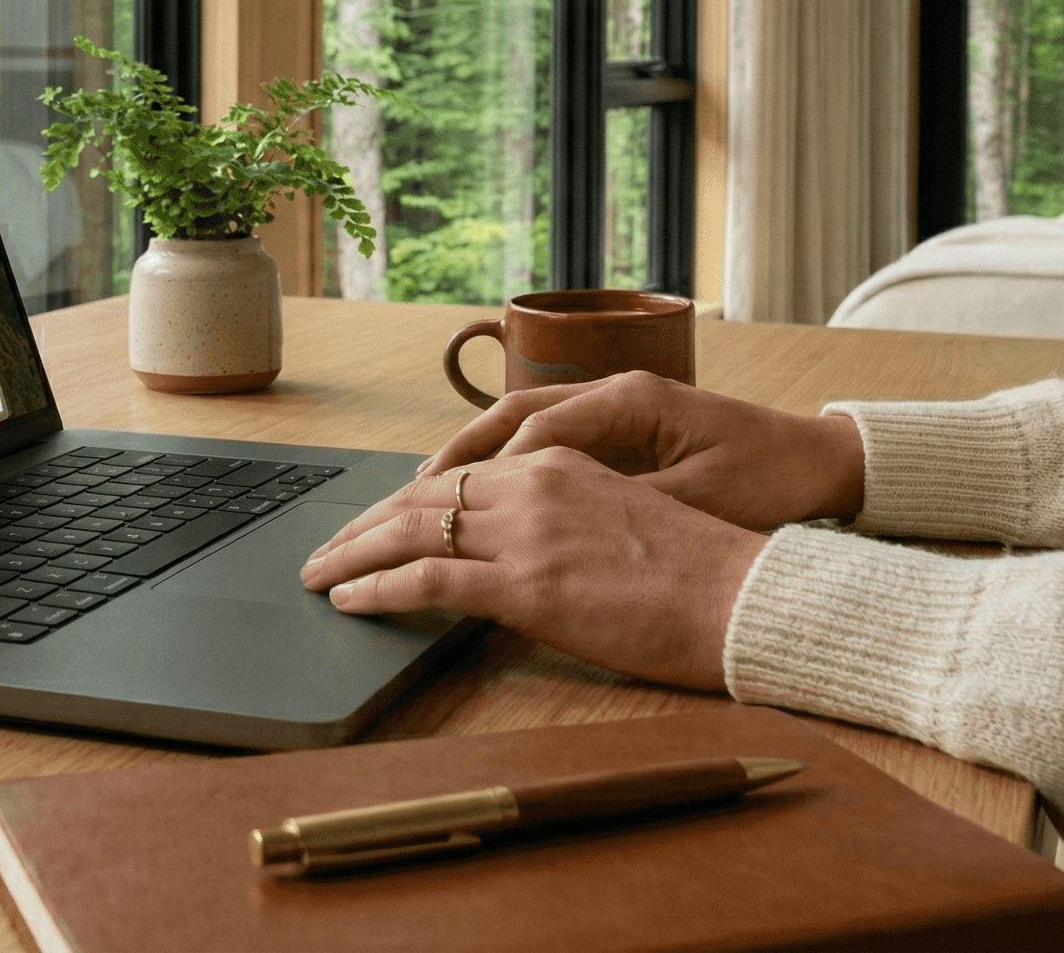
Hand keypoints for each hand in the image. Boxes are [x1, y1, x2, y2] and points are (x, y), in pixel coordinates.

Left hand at [299, 449, 767, 690]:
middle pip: (422, 496)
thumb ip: (561, 521)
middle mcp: (535, 484)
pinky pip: (429, 580)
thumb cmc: (700, 573)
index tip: (372, 522)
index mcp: (560, 463)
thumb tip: (515, 548)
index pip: (459, 475)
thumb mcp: (623, 520)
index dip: (404, 501)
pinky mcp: (527, 585)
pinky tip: (350, 599)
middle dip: (364, 525)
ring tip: (319, 574)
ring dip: (354, 554)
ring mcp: (528, 533)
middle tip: (323, 548)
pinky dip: (378, 588)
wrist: (745, 597)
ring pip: (413, 530)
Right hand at [414, 371, 865, 532]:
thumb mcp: (700, 500)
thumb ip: (624, 504)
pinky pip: (546, 442)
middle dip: (457, 457)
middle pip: (514, 415)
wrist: (824, 466)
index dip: (490, 472)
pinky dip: (506, 466)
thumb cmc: (772, 484)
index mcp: (634, 399)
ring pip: (521, 424)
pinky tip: (477, 498)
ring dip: (472, 460)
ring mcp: (616, 406)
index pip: (538, 430)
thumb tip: (549, 518)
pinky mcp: (622, 429)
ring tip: (420, 496)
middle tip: (407, 496)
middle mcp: (616, 391)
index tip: (449, 509)